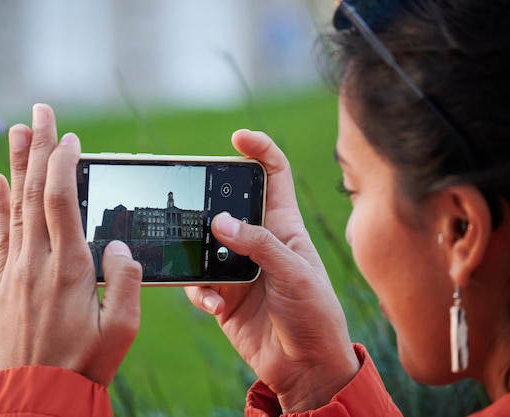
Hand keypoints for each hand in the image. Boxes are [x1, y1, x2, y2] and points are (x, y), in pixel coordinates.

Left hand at [0, 104, 141, 386]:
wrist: (38, 394)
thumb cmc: (85, 363)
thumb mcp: (123, 329)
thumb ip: (125, 281)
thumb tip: (119, 245)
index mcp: (69, 268)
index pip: (60, 201)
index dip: (63, 164)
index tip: (69, 138)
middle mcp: (37, 262)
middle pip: (34, 193)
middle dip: (38, 148)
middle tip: (39, 113)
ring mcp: (14, 271)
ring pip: (14, 207)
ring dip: (16, 166)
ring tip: (15, 132)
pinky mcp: (2, 284)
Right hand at [186, 130, 359, 412]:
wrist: (306, 368)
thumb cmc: (315, 315)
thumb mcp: (295, 274)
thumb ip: (259, 245)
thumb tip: (220, 222)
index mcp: (284, 227)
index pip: (274, 176)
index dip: (259, 150)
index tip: (238, 138)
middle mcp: (259, 242)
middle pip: (228, 206)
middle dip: (210, 204)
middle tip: (194, 207)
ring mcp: (239, 269)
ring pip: (204, 245)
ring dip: (198, 254)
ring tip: (207, 271)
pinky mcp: (223, 295)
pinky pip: (198, 283)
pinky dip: (199, 292)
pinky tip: (213, 305)